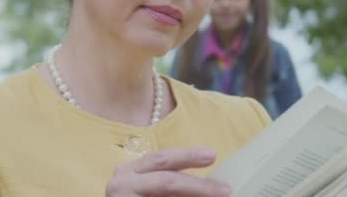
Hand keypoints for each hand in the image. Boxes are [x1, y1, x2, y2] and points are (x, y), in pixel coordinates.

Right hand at [106, 147, 230, 196]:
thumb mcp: (147, 188)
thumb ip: (168, 184)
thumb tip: (209, 185)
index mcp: (128, 171)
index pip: (160, 159)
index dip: (187, 156)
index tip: (212, 155)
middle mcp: (121, 183)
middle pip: (165, 180)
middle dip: (198, 185)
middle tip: (225, 189)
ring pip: (165, 193)